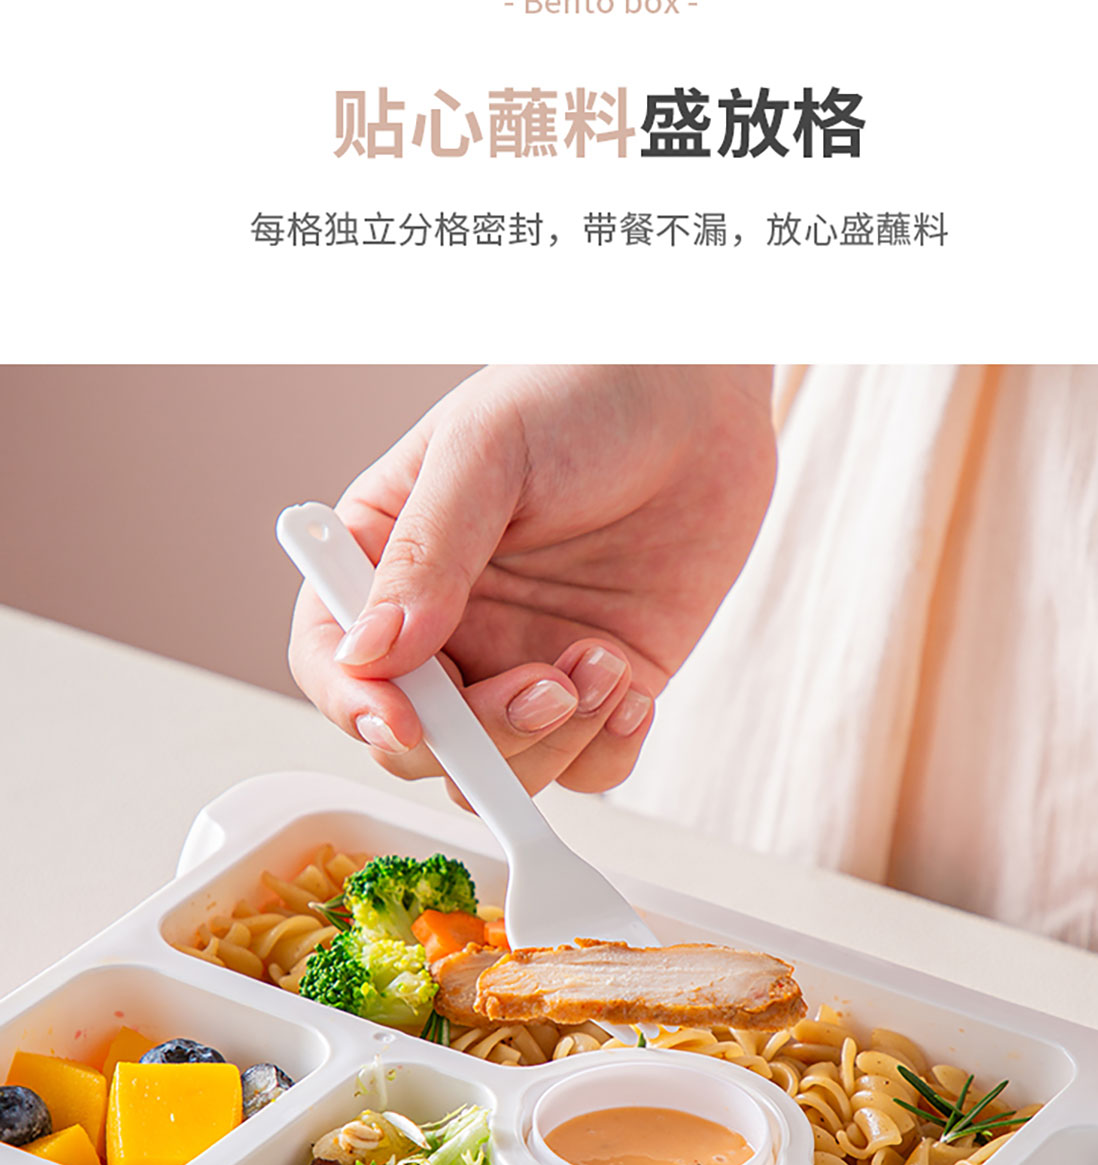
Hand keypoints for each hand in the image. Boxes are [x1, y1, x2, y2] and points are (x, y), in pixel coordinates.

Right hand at [287, 364, 776, 799]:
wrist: (698, 394)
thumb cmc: (579, 392)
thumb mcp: (487, 454)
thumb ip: (428, 553)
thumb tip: (372, 653)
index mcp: (384, 565)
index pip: (333, 661)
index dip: (354, 705)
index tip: (404, 724)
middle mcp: (444, 630)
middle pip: (416, 744)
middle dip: (479, 739)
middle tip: (546, 687)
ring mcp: (519, 666)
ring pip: (499, 772)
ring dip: (552, 743)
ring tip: (606, 662)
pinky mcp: (596, 691)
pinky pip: (584, 770)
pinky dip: (608, 750)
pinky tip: (635, 687)